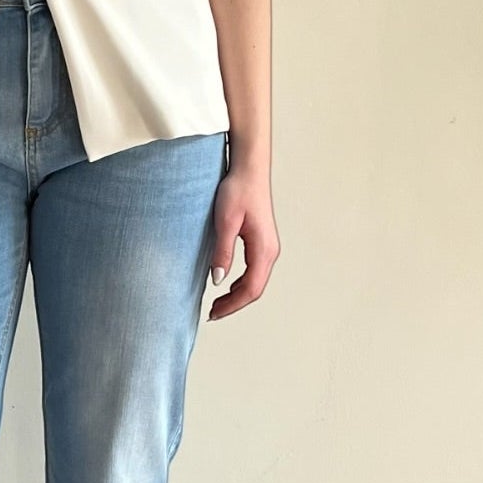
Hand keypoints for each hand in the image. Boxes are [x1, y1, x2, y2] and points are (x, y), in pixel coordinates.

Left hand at [207, 166, 278, 319]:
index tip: (213, 313)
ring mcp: (268, 247)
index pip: (250, 289)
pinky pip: (255, 270)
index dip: (232, 305)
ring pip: (256, 281)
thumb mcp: (225, 222)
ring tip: (217, 303)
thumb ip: (223, 252)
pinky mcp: (262, 241)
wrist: (249, 169)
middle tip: (212, 313)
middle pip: (255, 289)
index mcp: (263, 249)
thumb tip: (217, 281)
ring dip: (238, 295)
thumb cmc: (237, 190)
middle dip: (234, 304)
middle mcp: (270, 251)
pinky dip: (241, 283)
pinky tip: (227, 284)